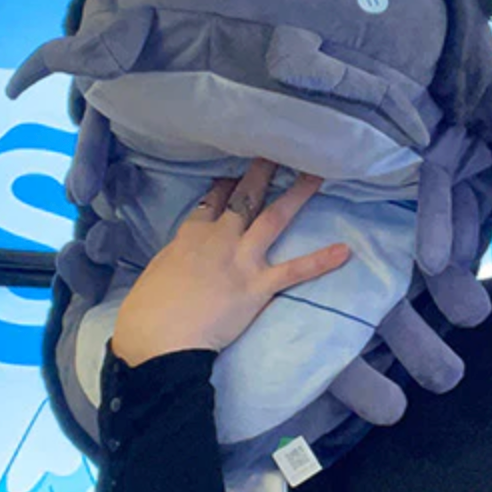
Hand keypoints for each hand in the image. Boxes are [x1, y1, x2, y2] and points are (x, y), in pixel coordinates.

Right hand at [111, 159, 349, 366]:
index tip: (238, 171)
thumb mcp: (157, 273)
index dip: (227, 184)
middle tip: (280, 151)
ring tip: (318, 175)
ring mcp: (241, 259)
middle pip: (245, 196)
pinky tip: (344, 251)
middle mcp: (218, 238)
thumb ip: (178, 258)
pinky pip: (295, 271)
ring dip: (298, 194)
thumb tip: (186, 257)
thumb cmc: (147, 314)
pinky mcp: (258, 285)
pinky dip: (321, 261)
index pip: (212, 200)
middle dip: (263, 171)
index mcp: (190, 235)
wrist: (160, 340)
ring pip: (274, 217)